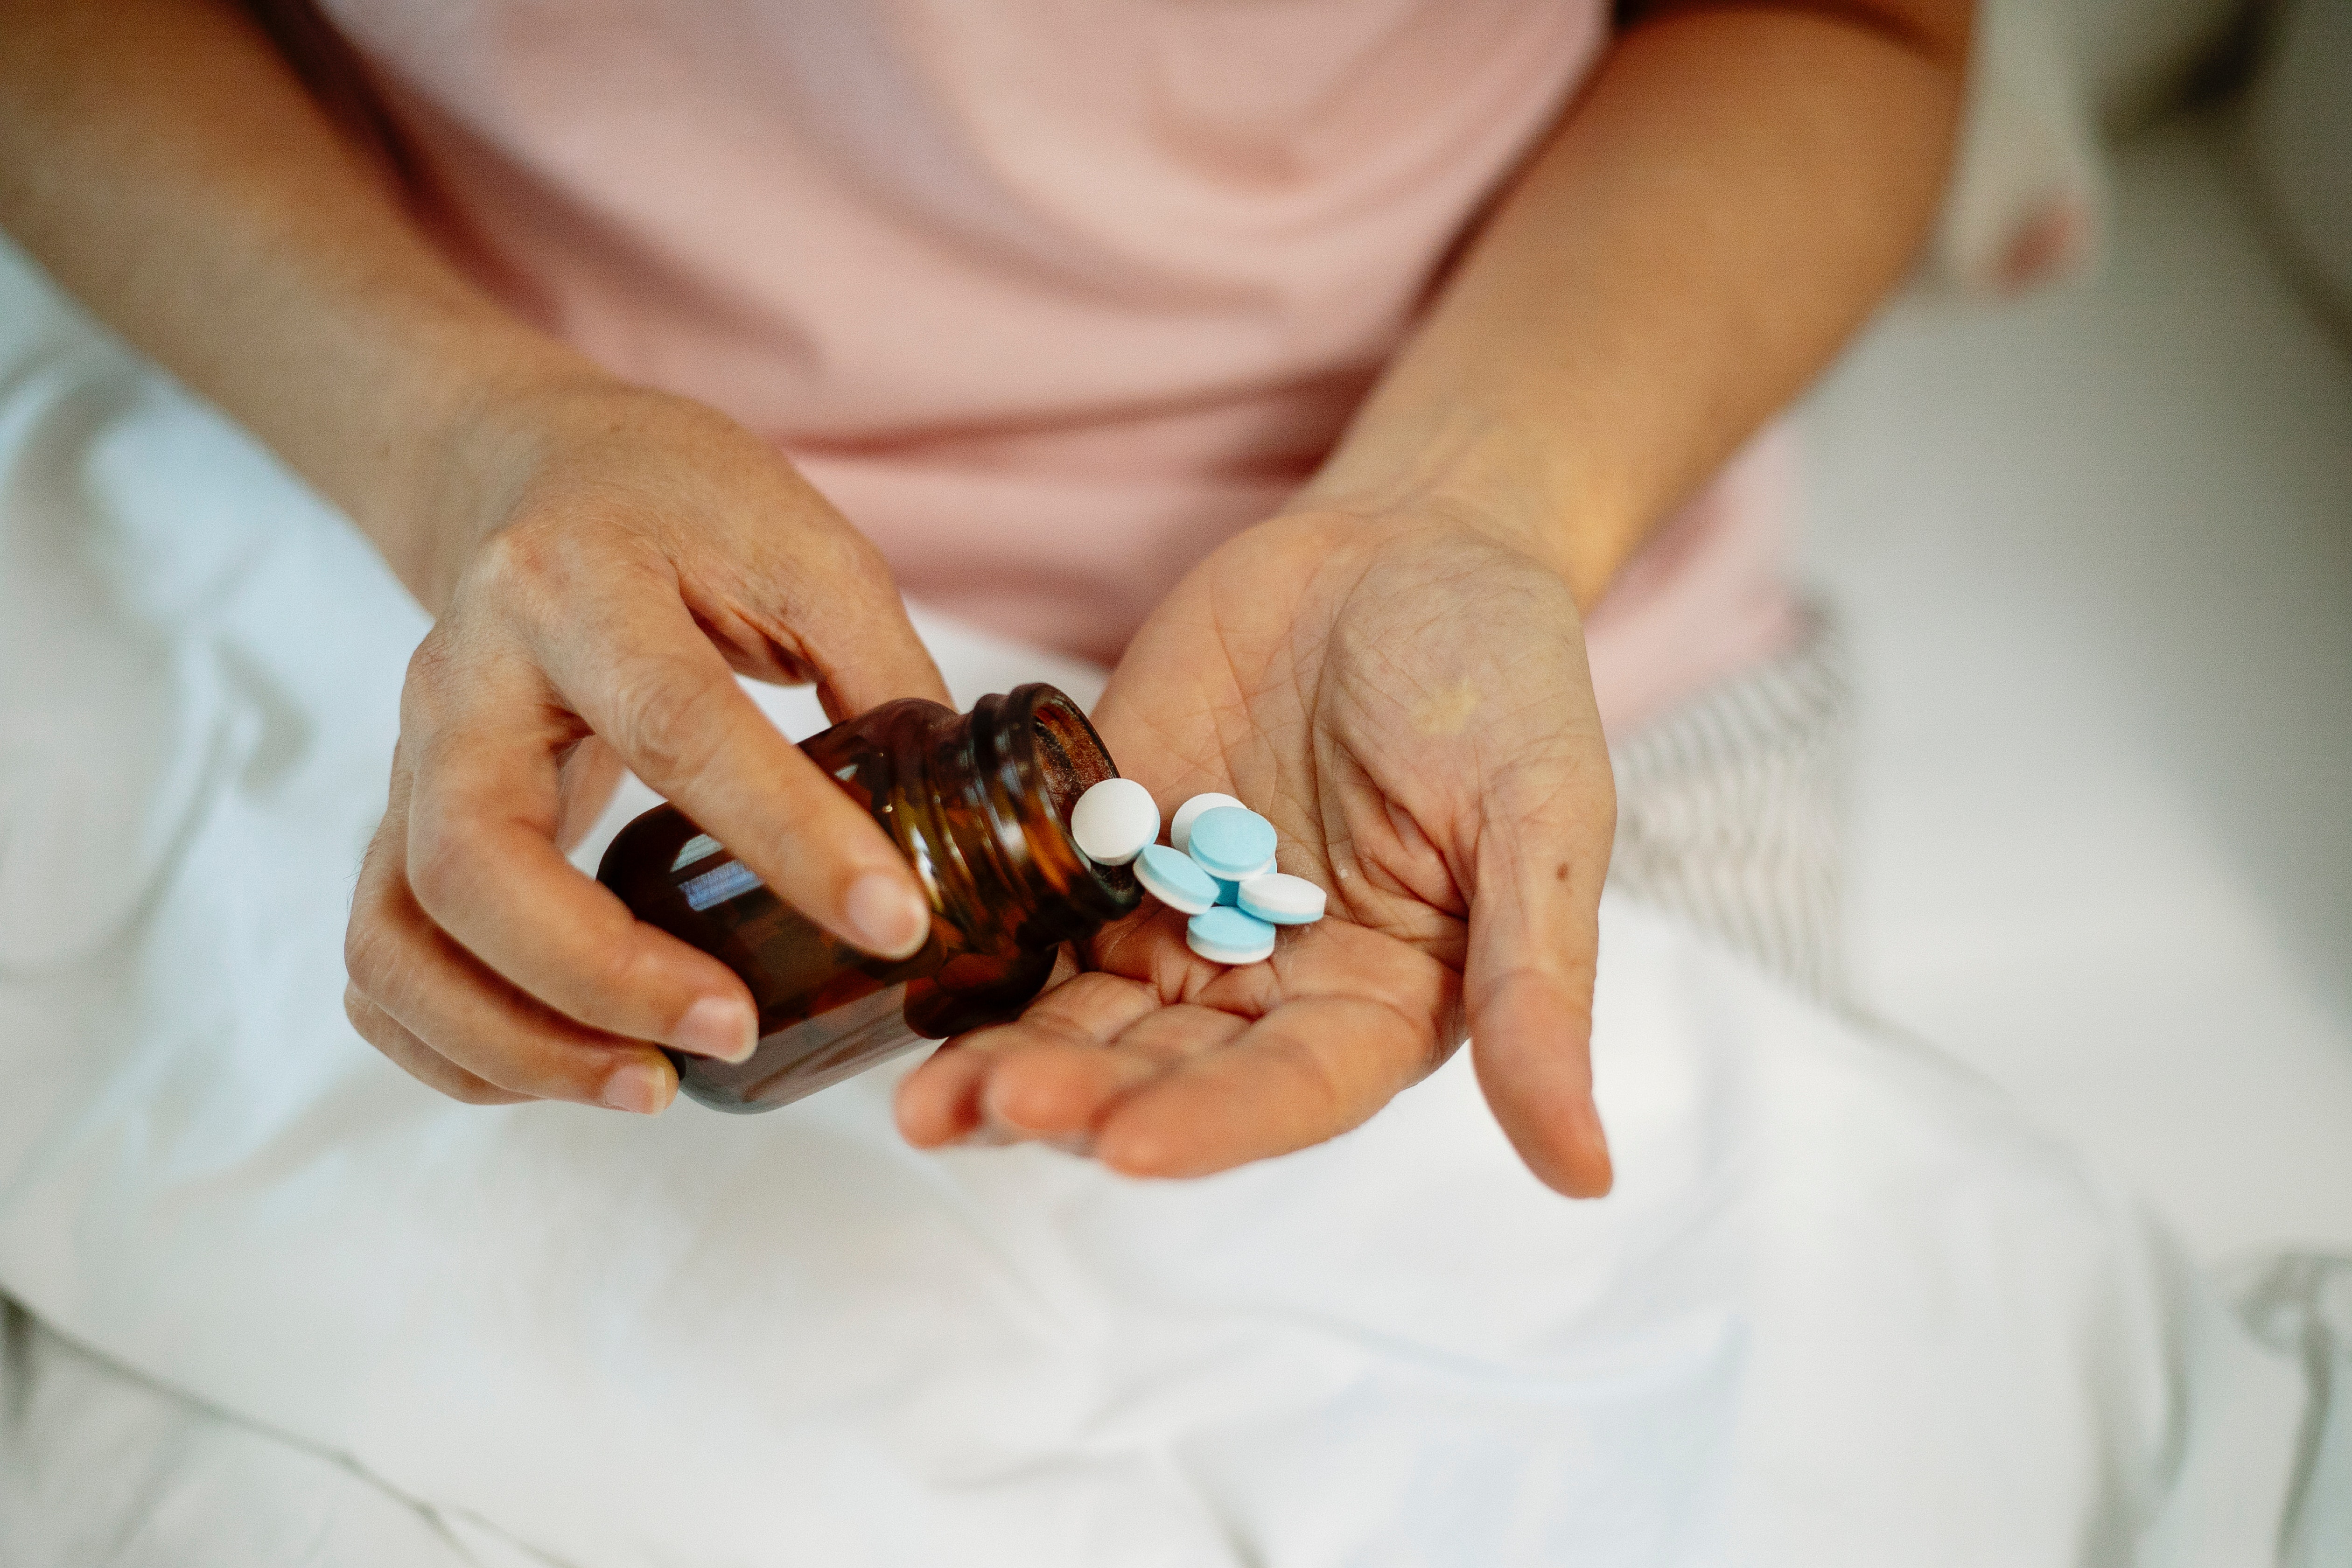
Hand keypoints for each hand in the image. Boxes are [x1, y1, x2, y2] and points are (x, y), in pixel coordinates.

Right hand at [344, 380, 948, 1113]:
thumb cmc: (678, 503)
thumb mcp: (804, 547)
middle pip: (473, 860)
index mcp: (577, 584)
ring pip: (399, 936)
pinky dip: (456, 1045)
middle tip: (731, 1033)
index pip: (677, 727)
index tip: (895, 923)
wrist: (535, 470)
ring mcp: (412, 759)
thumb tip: (976, 827)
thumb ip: (882, 673)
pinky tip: (575, 1070)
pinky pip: (382, 962)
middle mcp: (463, 677)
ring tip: (651, 1085)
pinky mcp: (402, 822)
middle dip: (600, 976)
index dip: (789, 839)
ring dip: (514, 1039)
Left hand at [896, 509, 1616, 1195]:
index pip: (1289, 1093)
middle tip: (982, 1109)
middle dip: (1076, 1099)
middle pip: (1164, 1073)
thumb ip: (1540, 988)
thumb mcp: (1543, 819)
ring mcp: (1182, 917)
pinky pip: (1035, 919)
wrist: (1410, 542)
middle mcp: (1271, 984)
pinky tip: (912, 985)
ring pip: (1084, 1019)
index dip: (1209, 1126)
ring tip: (921, 1100)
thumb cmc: (1504, 676)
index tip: (1125, 1146)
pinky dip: (978, 958)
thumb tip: (1586, 1174)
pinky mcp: (1111, 844)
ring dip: (1005, 1061)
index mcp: (1381, 1003)